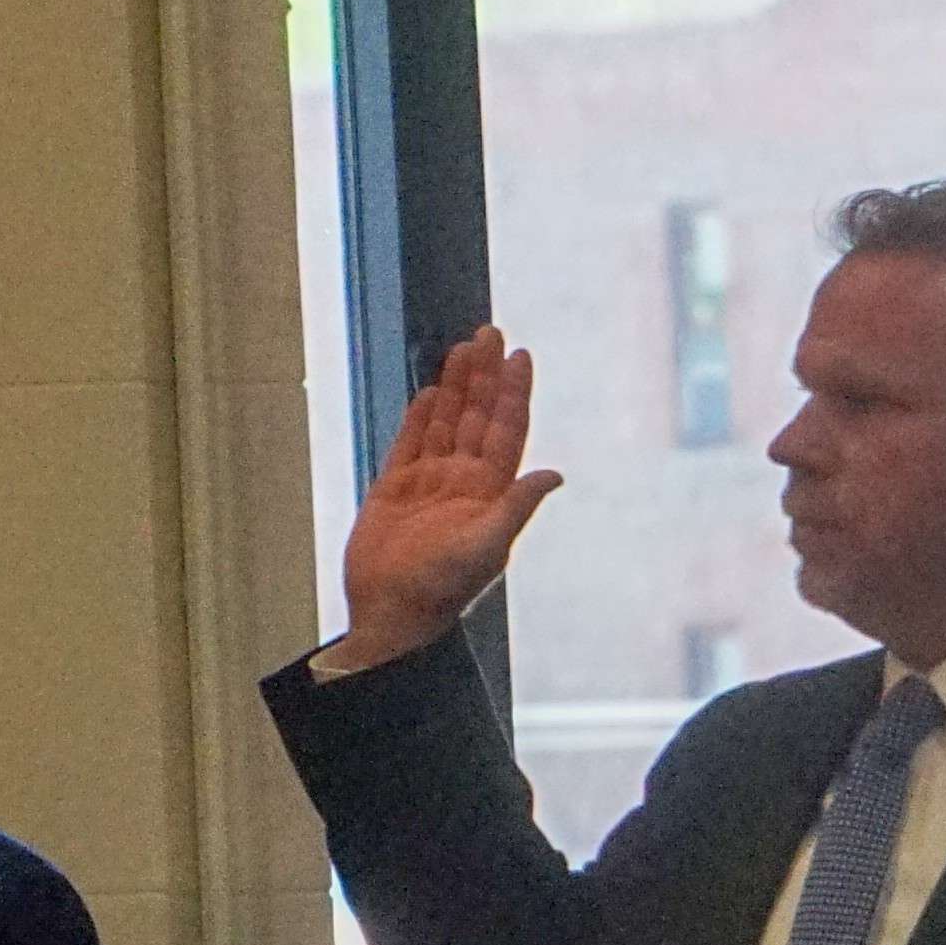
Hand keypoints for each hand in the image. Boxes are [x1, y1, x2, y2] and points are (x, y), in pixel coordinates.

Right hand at [328, 325, 561, 673]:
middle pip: (477, 416)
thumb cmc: (442, 587)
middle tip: (490, 331)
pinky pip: (409, 442)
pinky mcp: (394, 490)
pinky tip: (430, 390)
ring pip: (445, 422)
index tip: (519, 355)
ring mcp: (428, 483)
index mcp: (489, 492)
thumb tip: (554, 474)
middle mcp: (462, 481)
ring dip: (455, 386)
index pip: (506, 429)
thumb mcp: (486, 547)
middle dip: (484, 375)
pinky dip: (420, 416)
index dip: (513, 392)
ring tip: (463, 347)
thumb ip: (517, 507)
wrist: (390, 613)